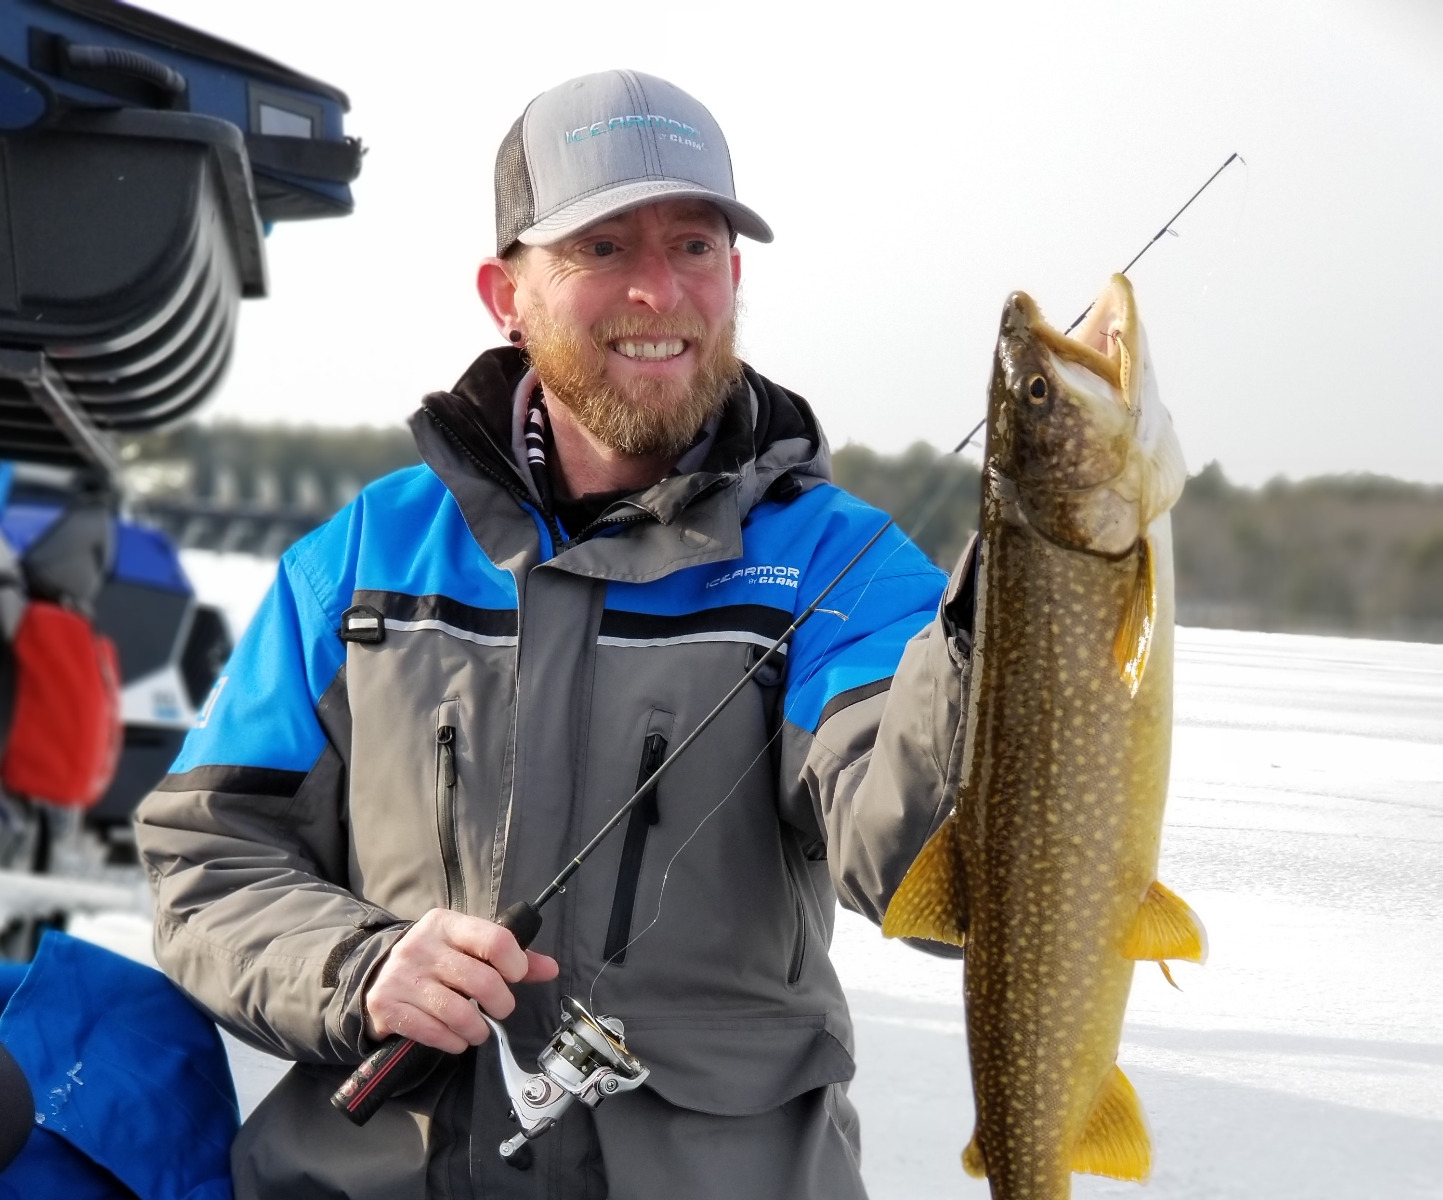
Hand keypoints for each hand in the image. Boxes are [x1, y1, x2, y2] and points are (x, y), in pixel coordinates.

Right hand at [362, 909, 558, 1052]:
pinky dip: (454, 1042)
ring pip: (460, 1013)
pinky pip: (435, 1033)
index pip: (496, 940)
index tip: (515, 976)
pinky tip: (456, 1037)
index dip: (516, 964)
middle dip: (502, 1004)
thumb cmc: (435, 959)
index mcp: (447, 924)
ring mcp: (402, 977)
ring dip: (479, 1030)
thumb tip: (550, 968)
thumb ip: (510, 955)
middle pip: (483, 982)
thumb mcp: (468, 946)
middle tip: (500, 1009)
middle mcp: (422, 946)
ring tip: (479, 1029)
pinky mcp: (388, 1006)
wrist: (376, 973)